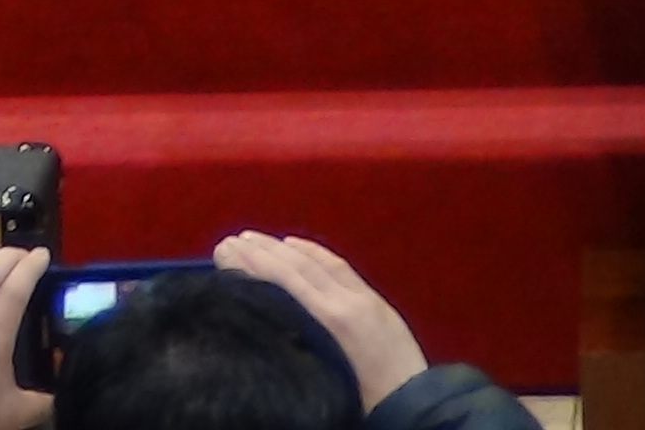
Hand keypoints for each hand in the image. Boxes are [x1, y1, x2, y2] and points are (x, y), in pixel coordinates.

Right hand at [214, 231, 427, 411]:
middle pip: (300, 267)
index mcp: (336, 320)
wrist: (419, 406)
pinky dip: (314, 252)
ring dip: (284, 247)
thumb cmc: (365, 398)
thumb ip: (302, 338)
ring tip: (255, 238)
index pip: (288, 280)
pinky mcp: (376, 301)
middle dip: (263, 249)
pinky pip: (340, 267)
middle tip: (231, 239)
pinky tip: (296, 245)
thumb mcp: (328, 372)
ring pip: (319, 263)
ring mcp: (365, 298)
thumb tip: (268, 312)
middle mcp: (349, 301)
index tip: (226, 249)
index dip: (255, 262)